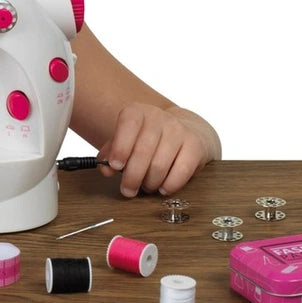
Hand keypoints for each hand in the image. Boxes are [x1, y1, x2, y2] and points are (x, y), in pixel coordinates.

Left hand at [97, 102, 220, 197]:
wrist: (185, 132)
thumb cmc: (148, 140)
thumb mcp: (126, 140)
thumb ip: (111, 154)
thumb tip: (105, 169)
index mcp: (138, 112)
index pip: (128, 124)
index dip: (120, 147)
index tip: (115, 166)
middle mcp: (159, 117)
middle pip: (143, 151)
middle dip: (132, 176)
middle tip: (128, 190)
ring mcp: (179, 130)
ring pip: (160, 165)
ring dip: (150, 183)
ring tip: (146, 187)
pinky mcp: (195, 145)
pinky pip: (181, 171)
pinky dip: (169, 185)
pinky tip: (163, 188)